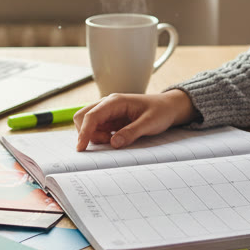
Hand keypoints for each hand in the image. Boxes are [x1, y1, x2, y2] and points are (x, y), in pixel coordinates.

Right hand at [74, 90, 198, 151]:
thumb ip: (131, 133)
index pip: (92, 115)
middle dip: (88, 133)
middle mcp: (108, 104)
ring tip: (115, 140)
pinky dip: (100, 137)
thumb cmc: (160, 111)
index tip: (81, 148)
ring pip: (88, 124)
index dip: (84, 132)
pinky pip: (97, 129)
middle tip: (108, 142)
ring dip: (95, 136)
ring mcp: (108, 112)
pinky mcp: (110, 120)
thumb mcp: (150, 123)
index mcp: (115, 101)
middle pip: (83, 117)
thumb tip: (114, 143)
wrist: (168, 107)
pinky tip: (115, 139)